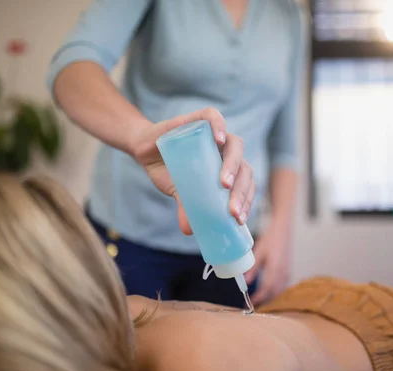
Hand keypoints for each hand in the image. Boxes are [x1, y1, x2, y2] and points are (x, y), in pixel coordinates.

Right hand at [129, 107, 255, 234]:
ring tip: (224, 183)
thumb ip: (188, 207)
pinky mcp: (199, 119)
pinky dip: (219, 126)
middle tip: (232, 211)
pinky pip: (214, 117)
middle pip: (244, 167)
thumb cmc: (168, 172)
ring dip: (232, 164)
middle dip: (240, 191)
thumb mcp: (178, 192)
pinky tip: (219, 140)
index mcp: (228, 170)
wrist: (146, 151)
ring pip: (235, 145)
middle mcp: (226, 152)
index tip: (239, 219)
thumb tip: (189, 231)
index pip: (246, 184)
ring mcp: (214, 135)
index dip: (246, 200)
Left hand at [244, 224, 291, 305]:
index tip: (250, 302)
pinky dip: (275, 291)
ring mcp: (287, 272)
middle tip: (252, 304)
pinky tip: (268, 292)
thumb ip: (253, 268)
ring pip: (279, 290)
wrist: (284, 228)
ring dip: (269, 297)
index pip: (267, 288)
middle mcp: (283, 272)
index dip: (259, 297)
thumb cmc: (270, 238)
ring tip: (258, 300)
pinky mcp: (288, 270)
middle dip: (263, 300)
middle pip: (274, 292)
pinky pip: (282, 286)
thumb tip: (245, 282)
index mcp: (275, 267)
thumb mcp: (259, 251)